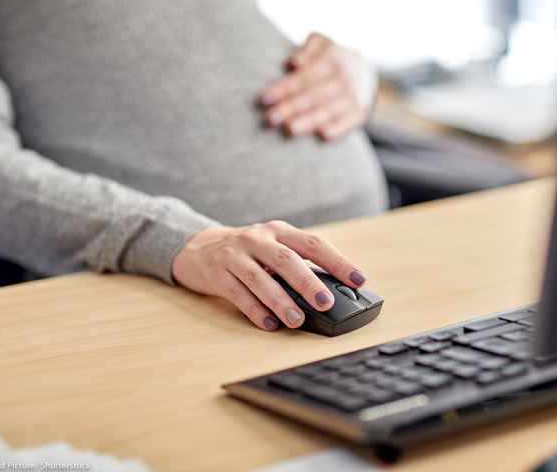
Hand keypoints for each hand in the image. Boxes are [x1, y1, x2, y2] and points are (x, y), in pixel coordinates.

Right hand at [172, 221, 366, 330]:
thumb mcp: (272, 248)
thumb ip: (297, 264)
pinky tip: (269, 324)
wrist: (198, 247)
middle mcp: (257, 239)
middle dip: (308, 282)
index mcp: (279, 231)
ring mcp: (235, 255)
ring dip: (280, 301)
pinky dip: (254, 310)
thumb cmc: (248, 251)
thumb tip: (330, 294)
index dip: (337, 262)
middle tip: (325, 303)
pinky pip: (238, 293)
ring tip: (296, 320)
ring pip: (260, 278)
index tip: (358, 280)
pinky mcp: (216, 273)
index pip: (313, 244)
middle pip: (286, 260)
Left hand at [258, 33, 377, 140]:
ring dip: (309, 120)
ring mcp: (354, 96)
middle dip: (291, 107)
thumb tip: (294, 63)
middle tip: (270, 118)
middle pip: (314, 95)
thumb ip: (308, 48)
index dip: (284, 88)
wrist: (367, 74)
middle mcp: (345, 78)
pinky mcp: (361, 113)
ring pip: (329, 110)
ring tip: (289, 129)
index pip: (305, 76)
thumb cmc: (332, 59)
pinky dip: (338, 129)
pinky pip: (349, 122)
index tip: (264, 99)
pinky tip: (322, 135)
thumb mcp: (323, 44)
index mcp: (332, 58)